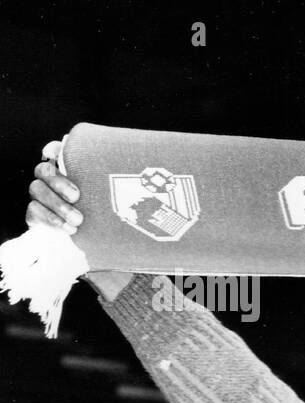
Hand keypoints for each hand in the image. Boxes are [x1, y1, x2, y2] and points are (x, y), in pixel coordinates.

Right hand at [27, 139, 132, 300]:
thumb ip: (140, 192)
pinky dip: (49, 220)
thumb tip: (173, 181)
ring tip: (77, 221)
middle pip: (44, 170)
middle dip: (58, 182)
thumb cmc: (122, 224)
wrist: (106, 253)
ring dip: (55, 204)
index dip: (53, 149)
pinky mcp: (39, 217)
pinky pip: (33, 213)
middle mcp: (57, 182)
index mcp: (76, 172)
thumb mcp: (133, 206)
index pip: (57, 151)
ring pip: (36, 190)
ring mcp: (45, 199)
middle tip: (79, 197)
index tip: (56, 152)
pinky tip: (67, 230)